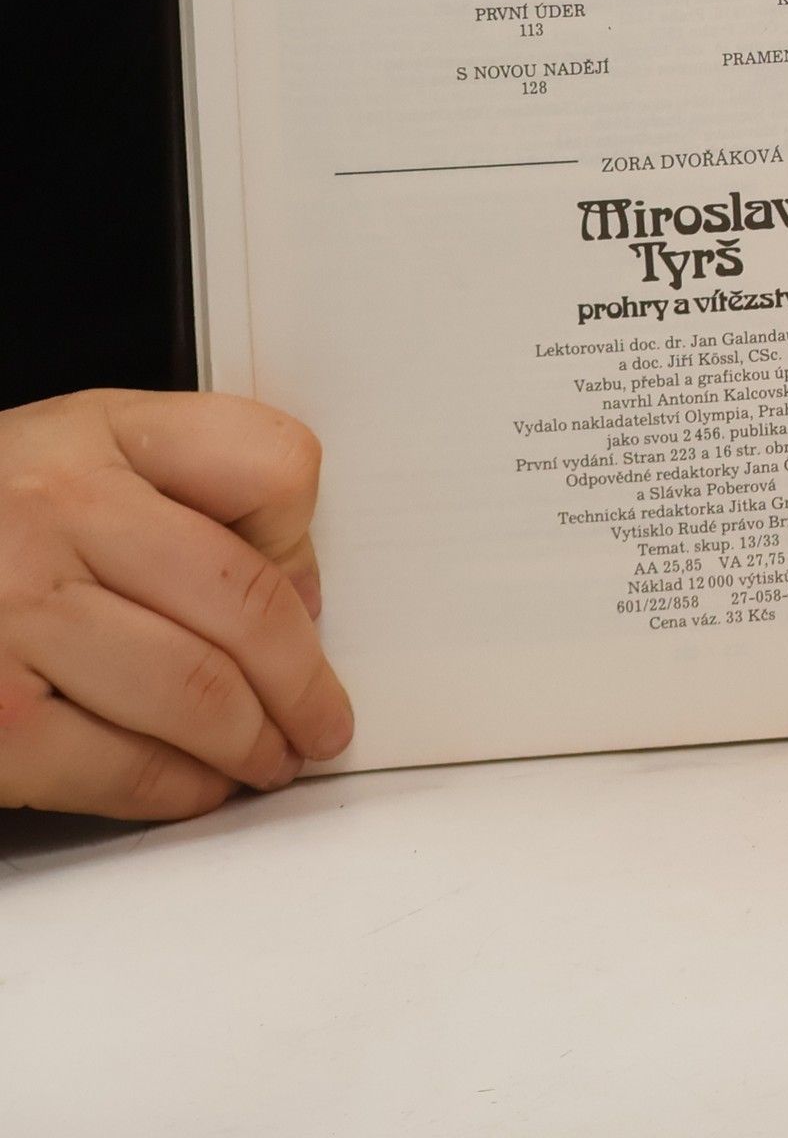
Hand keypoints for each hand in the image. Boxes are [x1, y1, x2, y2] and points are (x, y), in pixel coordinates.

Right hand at [0, 388, 352, 818]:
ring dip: (254, 742)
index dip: (308, 545)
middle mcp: (58, 510)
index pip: (272, 465)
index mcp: (97, 433)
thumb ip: (183, 488)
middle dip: (303, 680)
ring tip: (270, 757)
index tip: (313, 597)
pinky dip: (175, 788)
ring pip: (194, 691)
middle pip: (245, 603)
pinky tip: (197, 787)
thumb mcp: (73, 451)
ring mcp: (14, 611)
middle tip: (323, 717)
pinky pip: (114, 764)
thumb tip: (295, 592)